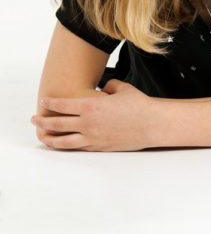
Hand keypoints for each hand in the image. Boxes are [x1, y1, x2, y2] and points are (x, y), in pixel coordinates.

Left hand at [32, 80, 158, 150]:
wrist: (152, 124)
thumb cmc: (139, 105)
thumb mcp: (124, 89)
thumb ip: (110, 86)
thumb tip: (104, 87)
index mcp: (91, 106)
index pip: (62, 105)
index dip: (50, 103)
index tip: (43, 101)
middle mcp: (87, 123)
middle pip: (56, 124)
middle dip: (42, 122)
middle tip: (34, 120)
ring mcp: (92, 137)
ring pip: (63, 141)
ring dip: (49, 138)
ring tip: (42, 136)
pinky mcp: (98, 147)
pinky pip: (77, 147)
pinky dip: (67, 145)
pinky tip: (63, 144)